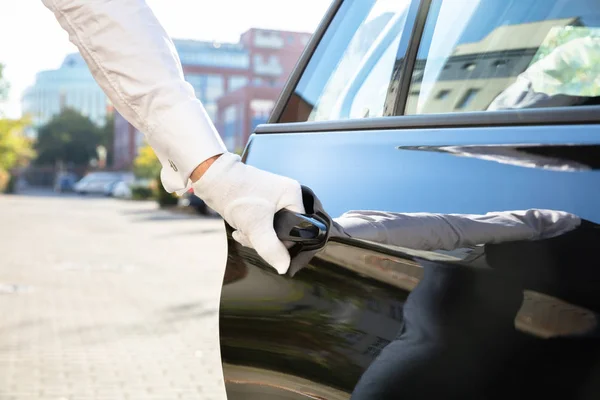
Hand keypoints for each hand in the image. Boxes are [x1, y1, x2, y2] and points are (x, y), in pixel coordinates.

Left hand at [192, 153, 304, 273]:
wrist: (212, 179)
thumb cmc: (237, 194)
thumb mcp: (256, 224)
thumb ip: (272, 248)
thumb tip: (284, 268)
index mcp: (293, 195)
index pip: (299, 228)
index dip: (283, 241)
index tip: (266, 243)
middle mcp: (286, 196)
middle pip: (284, 231)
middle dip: (265, 240)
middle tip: (250, 237)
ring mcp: (273, 199)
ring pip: (271, 230)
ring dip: (255, 237)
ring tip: (242, 233)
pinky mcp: (261, 203)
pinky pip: (262, 225)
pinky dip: (251, 230)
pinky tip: (239, 230)